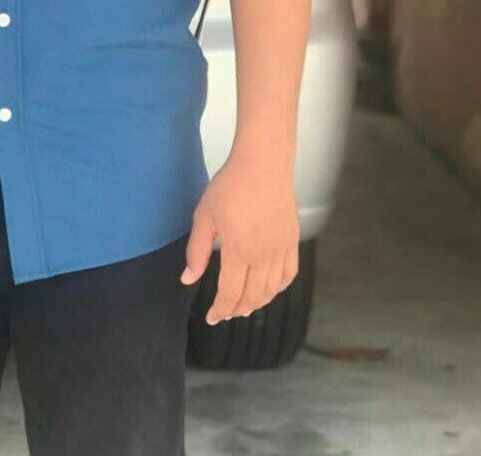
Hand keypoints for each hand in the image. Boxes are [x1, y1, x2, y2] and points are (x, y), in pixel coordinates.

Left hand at [179, 148, 299, 323]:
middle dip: (236, 310)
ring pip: (272, 290)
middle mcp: (264, 255)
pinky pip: (289, 274)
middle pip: (252, 296)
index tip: (211, 317)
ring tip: (243, 307)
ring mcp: (282, 249)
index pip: (230, 293)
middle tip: (224, 314)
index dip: (220, 309)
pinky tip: (268, 290)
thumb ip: (197, 251)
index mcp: (240, 250)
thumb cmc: (230, 185)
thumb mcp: (205, 216)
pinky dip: (278, 288)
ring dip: (257, 303)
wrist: (263, 163)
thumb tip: (188, 279)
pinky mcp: (292, 241)